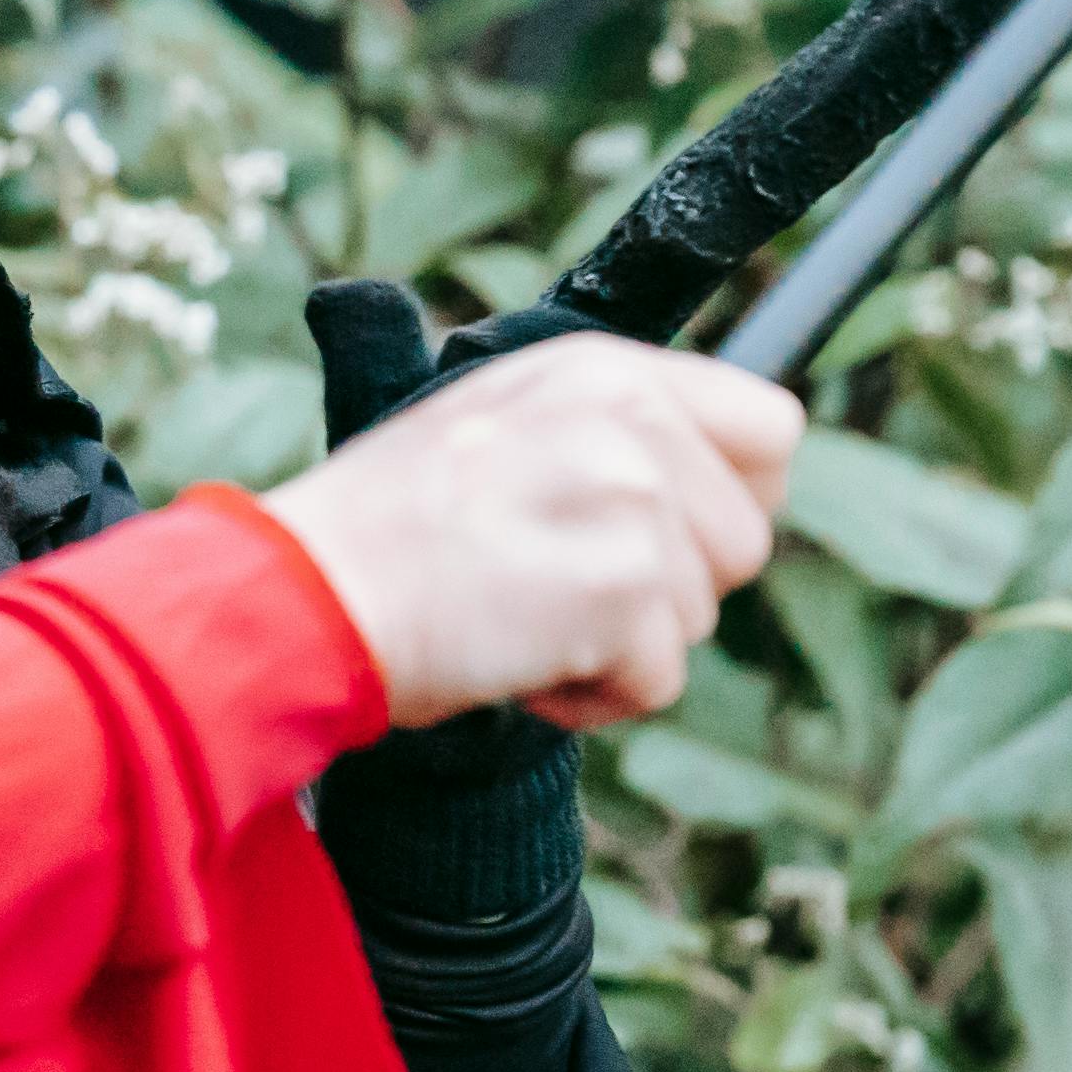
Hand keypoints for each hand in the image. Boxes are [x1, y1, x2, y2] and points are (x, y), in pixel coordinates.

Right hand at [263, 332, 795, 732]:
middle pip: (744, 542)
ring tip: (516, 623)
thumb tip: (697, 494)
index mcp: (604, 370)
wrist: (300, 593)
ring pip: (699, 617)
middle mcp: (632, 419)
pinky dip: (590, 700)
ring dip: (616, 648)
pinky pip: (658, 681)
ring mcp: (633, 501)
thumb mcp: (497, 425)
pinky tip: (515, 666)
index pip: (770, 429)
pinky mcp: (624, 590)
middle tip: (558, 589)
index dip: (734, 501)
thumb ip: (606, 435)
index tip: (667, 541)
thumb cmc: (378, 532)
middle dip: (666, 591)